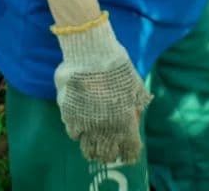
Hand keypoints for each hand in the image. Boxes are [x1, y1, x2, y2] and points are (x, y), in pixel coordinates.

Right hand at [52, 14, 150, 163]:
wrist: (91, 52)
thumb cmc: (117, 66)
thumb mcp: (135, 84)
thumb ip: (138, 101)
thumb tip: (139, 110)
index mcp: (126, 123)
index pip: (129, 151)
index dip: (129, 154)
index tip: (127, 152)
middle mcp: (106, 129)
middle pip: (107, 156)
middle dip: (109, 154)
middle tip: (109, 149)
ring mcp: (85, 125)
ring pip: (88, 150)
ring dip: (92, 148)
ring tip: (93, 144)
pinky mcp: (68, 116)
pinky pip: (73, 133)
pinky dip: (77, 132)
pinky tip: (80, 125)